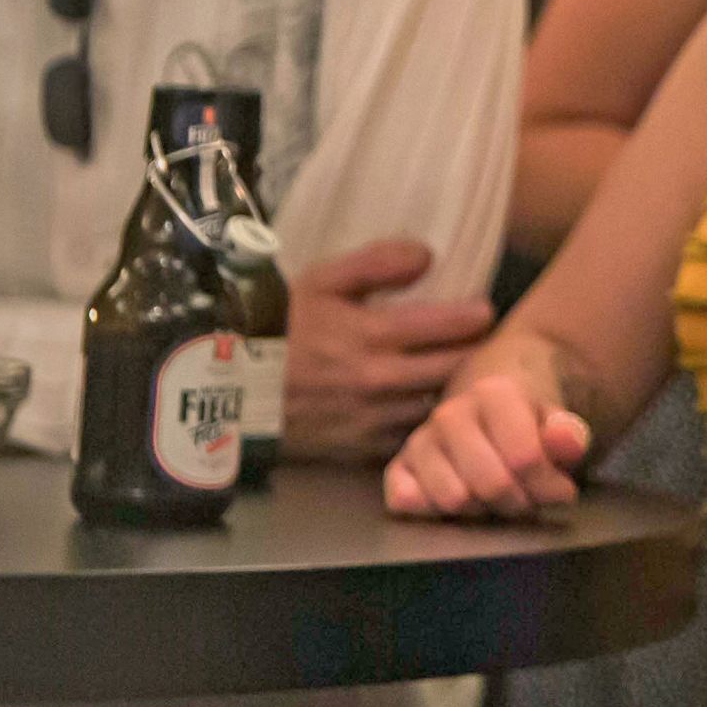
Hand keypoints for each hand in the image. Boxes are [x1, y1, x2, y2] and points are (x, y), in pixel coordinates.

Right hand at [286, 236, 496, 460]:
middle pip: (454, 368)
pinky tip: (427, 409)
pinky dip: (423, 424)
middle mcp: (378, 382)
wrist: (223, 389)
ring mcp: (370, 420)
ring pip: (436, 406)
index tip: (484, 311)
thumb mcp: (320, 281)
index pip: (451, 326)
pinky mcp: (357, 450)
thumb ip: (377, 262)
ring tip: (460, 375)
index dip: (476, 317)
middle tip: (482, 342)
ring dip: (452, 390)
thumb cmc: (276, 329)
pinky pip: (408, 438)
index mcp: (372, 335)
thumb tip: (429, 255)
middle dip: (476, 353)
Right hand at [382, 369, 593, 520]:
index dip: (547, 486)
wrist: (493, 409)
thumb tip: (566, 440)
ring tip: (496, 497)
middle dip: (517, 502)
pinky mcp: (398, 467)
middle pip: (491, 484)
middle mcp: (449, 414)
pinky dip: (434, 513)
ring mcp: (419, 440)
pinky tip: (461, 502)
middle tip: (527, 497)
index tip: (561, 489)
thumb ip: (568, 435)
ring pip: (453, 499)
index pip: (525, 459)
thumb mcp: (559, 425)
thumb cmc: (530, 425)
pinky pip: (406, 502)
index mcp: (494, 394)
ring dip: (481, 511)